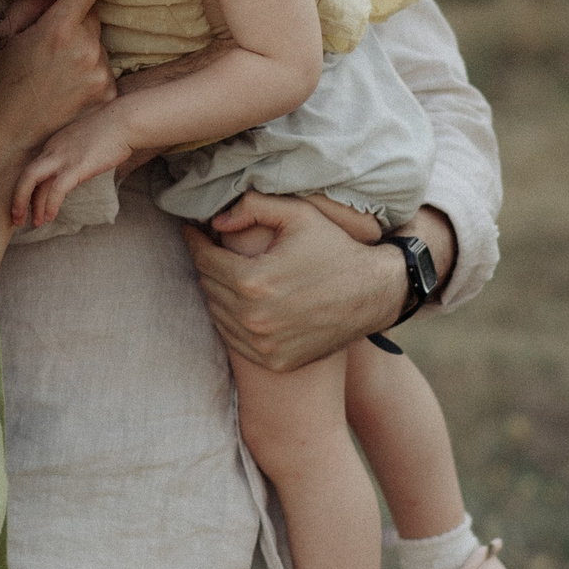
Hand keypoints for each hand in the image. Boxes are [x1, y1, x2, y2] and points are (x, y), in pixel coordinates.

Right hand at [0, 0, 114, 288]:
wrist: (8, 142)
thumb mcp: (0, 38)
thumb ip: (28, 3)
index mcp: (58, 29)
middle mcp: (86, 48)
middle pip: (93, 18)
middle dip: (77, 22)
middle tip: (51, 42)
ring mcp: (99, 74)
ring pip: (99, 45)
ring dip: (84, 50)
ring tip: (55, 73)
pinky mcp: (106, 95)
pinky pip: (103, 71)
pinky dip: (90, 74)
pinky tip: (66, 90)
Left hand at [14, 106, 134, 226]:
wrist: (125, 121)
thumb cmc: (112, 130)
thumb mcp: (86, 141)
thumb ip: (77, 154)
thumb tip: (79, 168)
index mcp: (55, 144)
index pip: (34, 170)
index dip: (28, 191)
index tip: (29, 207)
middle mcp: (53, 149)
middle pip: (26, 175)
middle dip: (18, 199)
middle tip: (17, 219)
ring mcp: (63, 157)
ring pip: (32, 180)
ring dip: (28, 205)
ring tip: (33, 223)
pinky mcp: (77, 166)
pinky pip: (56, 189)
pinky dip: (50, 205)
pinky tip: (50, 217)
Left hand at [181, 192, 405, 371]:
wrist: (375, 294)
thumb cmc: (336, 248)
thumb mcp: (299, 214)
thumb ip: (253, 206)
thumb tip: (214, 220)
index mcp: (253, 281)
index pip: (204, 259)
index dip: (196, 241)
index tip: (194, 231)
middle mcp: (254, 319)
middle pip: (208, 286)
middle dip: (208, 264)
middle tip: (214, 249)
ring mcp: (264, 346)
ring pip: (217, 314)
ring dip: (219, 292)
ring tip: (230, 273)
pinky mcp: (275, 362)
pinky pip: (235, 340)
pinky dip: (234, 321)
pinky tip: (244, 302)